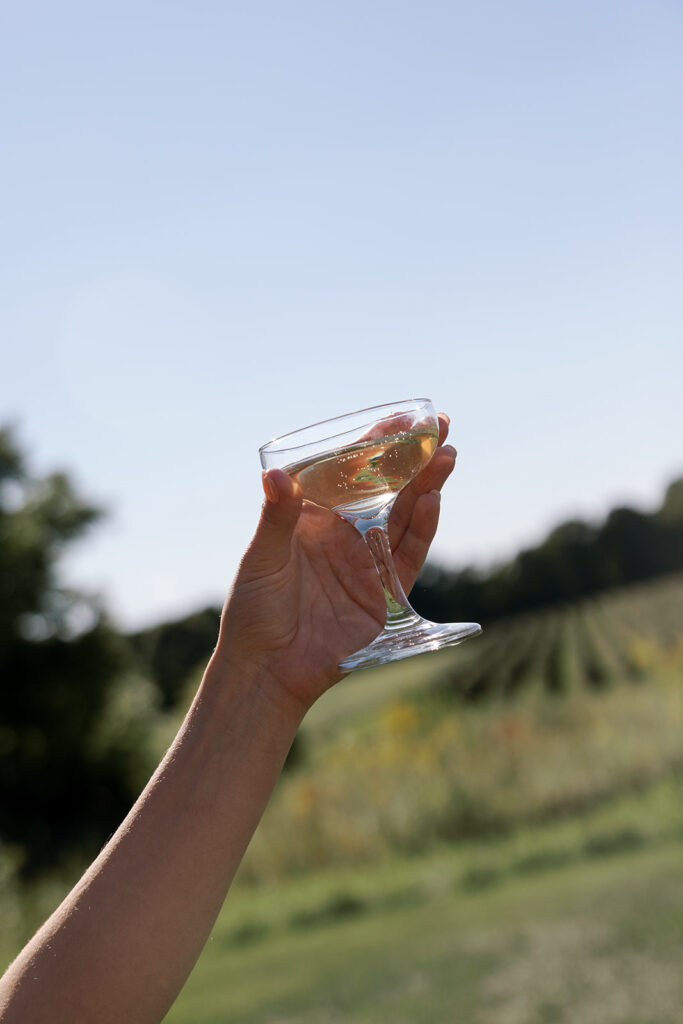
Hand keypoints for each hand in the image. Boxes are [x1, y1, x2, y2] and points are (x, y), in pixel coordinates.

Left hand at [216, 414, 455, 713]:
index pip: (351, 471)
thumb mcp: (262, 558)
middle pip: (389, 489)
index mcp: (315, 517)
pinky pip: (409, 555)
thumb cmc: (255, 610)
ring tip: (447, 456)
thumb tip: (274, 474)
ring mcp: (367, 561)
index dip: (377, 445)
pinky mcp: (385, 593)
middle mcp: (346, 534)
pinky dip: (423, 529)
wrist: (268, 669)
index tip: (401, 418)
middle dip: (416, 459)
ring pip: (406, 516)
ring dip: (428, 486)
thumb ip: (275, 518)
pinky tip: (433, 500)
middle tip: (443, 426)